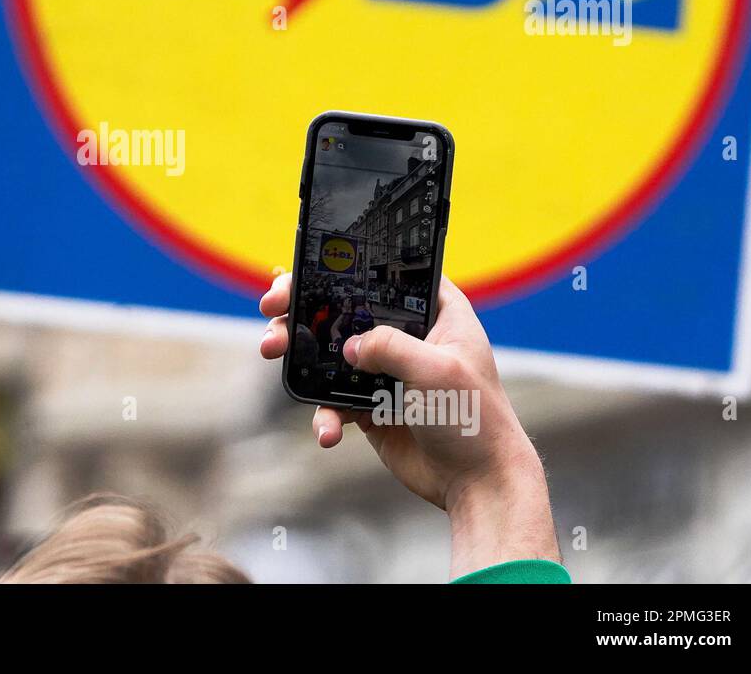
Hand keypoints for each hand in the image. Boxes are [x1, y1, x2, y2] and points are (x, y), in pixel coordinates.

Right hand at [259, 273, 559, 576]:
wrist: (478, 483)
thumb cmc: (475, 420)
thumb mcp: (437, 371)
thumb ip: (391, 347)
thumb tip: (349, 347)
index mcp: (437, 313)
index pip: (386, 274)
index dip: (345, 267)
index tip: (305, 271)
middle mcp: (409, 337)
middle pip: (347, 310)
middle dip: (304, 309)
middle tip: (272, 308)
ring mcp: (386, 371)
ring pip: (331, 353)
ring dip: (299, 355)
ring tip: (273, 354)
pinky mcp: (370, 406)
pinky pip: (333, 400)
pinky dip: (322, 413)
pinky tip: (327, 431)